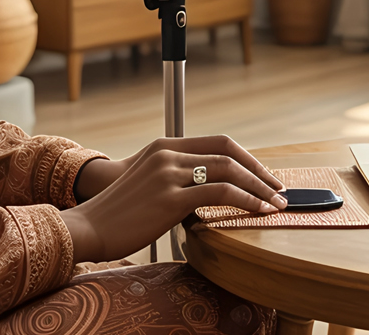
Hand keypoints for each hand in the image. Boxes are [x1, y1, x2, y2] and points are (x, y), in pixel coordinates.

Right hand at [62, 134, 285, 262]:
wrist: (90, 227)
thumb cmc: (119, 212)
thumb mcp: (149, 183)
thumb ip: (175, 179)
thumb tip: (206, 193)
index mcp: (165, 146)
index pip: (219, 142)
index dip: (248, 158)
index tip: (264, 175)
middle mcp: (168, 154)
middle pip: (229, 153)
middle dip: (260, 172)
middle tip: (279, 190)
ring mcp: (169, 174)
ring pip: (229, 172)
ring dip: (259, 188)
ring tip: (275, 204)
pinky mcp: (171, 198)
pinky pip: (220, 194)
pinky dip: (246, 202)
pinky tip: (258, 211)